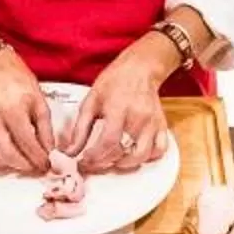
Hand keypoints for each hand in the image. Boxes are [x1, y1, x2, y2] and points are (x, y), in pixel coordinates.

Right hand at [0, 49, 54, 174]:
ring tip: (22, 163)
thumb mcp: (40, 102)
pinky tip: (5, 159)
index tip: (47, 164)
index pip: (27, 143)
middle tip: (37, 167)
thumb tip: (50, 152)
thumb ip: (45, 130)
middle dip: (26, 166)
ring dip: (8, 167)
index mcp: (13, 110)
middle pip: (9, 155)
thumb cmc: (18, 83)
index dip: (39, 158)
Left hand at [65, 43, 172, 172]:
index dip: (94, 157)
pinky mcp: (161, 126)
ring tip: (112, 159)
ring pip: (141, 156)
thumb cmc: (114, 82)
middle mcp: (138, 117)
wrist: (139, 69)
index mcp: (119, 109)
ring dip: (124, 164)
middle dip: (105, 163)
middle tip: (94, 162)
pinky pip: (159, 150)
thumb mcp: (91, 101)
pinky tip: (133, 153)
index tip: (84, 161)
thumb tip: (71, 151)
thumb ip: (80, 129)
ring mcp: (152, 123)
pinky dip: (147, 157)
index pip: (108, 142)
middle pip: (123, 152)